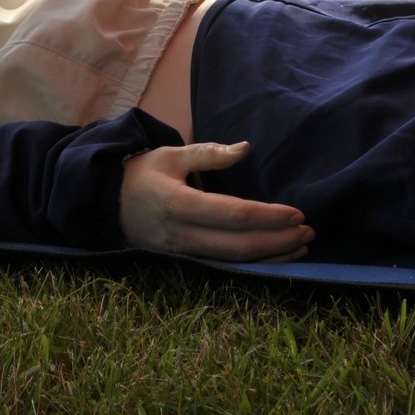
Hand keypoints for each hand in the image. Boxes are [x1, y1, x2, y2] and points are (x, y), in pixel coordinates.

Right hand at [118, 142, 312, 261]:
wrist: (105, 204)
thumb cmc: (141, 174)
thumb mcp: (171, 155)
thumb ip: (209, 153)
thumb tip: (245, 148)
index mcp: (178, 203)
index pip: (233, 214)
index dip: (269, 216)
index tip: (297, 213)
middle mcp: (182, 234)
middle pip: (239, 245)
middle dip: (279, 240)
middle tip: (309, 231)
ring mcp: (183, 253)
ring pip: (235, 261)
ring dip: (272, 255)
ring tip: (302, 245)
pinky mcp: (185, 261)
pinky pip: (225, 266)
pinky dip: (254, 263)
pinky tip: (276, 256)